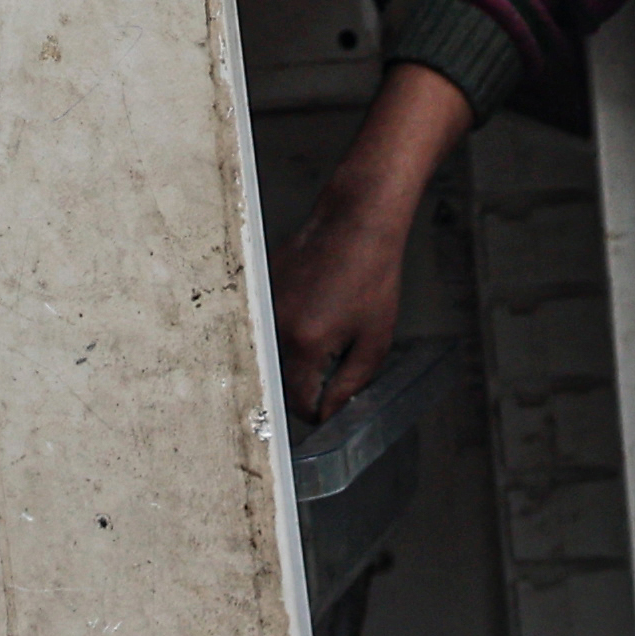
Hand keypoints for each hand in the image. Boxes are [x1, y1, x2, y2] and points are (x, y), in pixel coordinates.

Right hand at [271, 192, 404, 426]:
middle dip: (305, 384)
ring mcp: (263, 306)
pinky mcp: (261, 288)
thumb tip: (329, 412)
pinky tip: (314, 307)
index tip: (329, 408)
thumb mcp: (374, 340)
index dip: (318, 411)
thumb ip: (349, 384)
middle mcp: (275, 328)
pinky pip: (270, 325)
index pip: (298, 403)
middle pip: (280, 381)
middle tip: (334, 369)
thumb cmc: (371, 275)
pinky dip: (289, 327)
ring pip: (273, 353)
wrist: (356, 223)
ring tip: (327, 328)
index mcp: (305, 344)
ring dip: (295, 355)